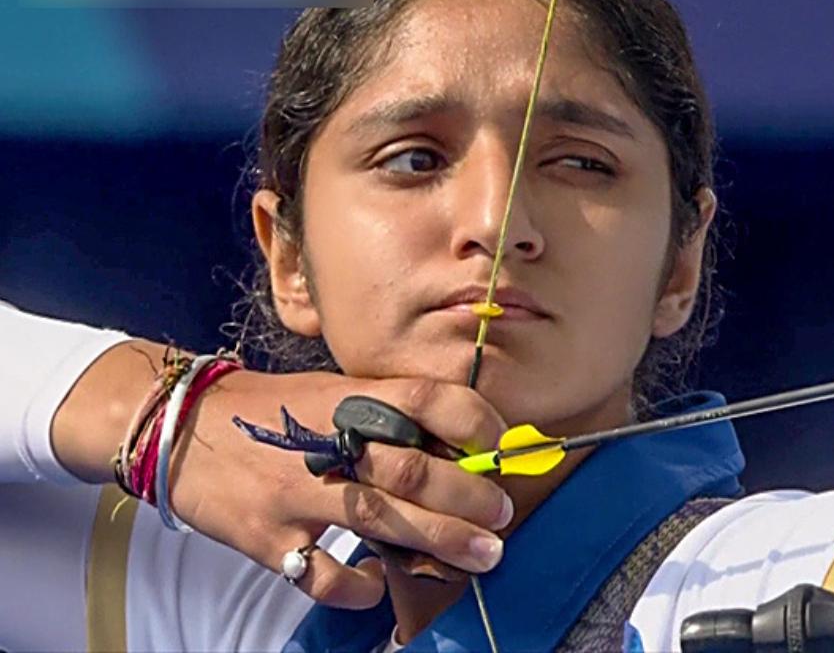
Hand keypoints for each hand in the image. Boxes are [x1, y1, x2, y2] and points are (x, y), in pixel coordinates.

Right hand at [170, 369, 512, 608]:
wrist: (182, 426)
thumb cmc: (271, 412)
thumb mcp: (331, 394)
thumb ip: (386, 416)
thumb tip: (462, 445)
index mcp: (349, 398)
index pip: (428, 400)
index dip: (478, 423)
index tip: (505, 446)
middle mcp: (329, 443)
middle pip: (417, 470)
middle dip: (472, 497)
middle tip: (503, 515)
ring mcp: (298, 493)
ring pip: (385, 521)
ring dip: (443, 542)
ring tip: (482, 554)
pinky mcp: (270, 538)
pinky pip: (327, 575)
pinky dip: (362, 585)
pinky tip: (378, 581)